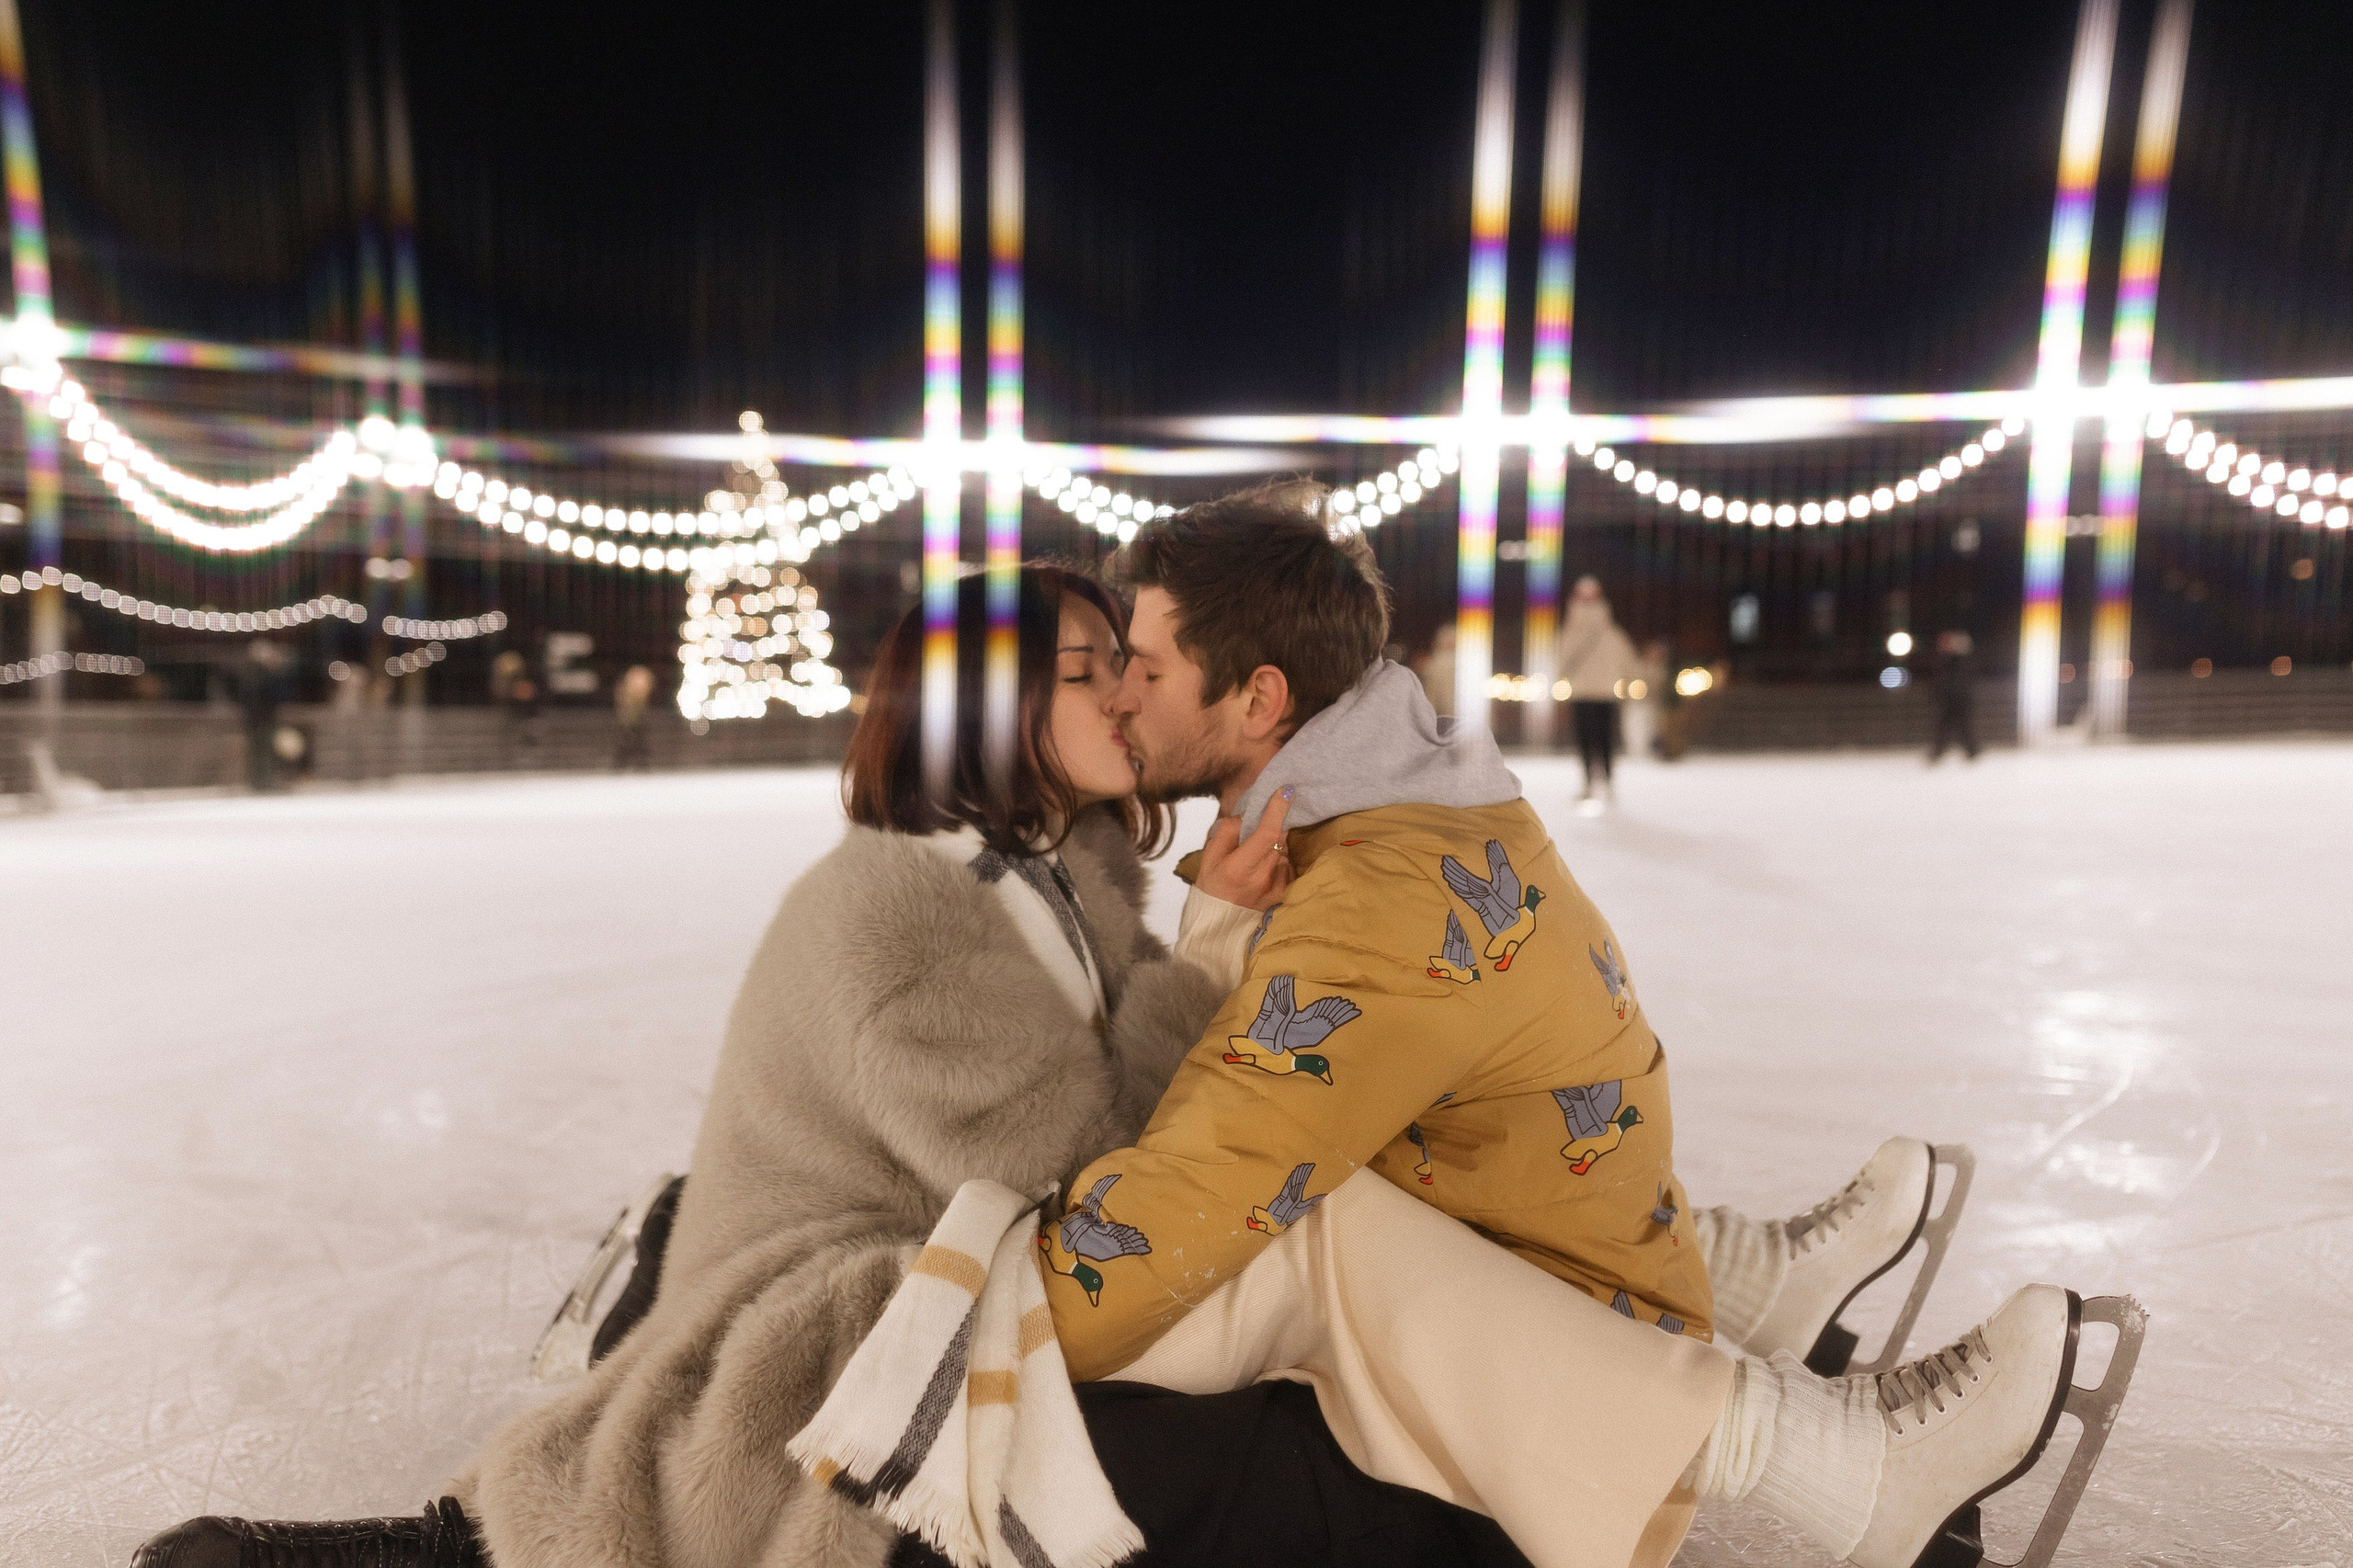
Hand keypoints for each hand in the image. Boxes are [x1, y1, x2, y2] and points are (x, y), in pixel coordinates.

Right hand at [1195, 787, 1294, 910]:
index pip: (1266, 833)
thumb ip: (1227, 833)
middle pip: (1279, 839)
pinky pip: (1286, 867)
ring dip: (1274, 847)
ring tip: (1256, 857)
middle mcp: (1262, 877)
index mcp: (1240, 867)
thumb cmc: (1212, 887)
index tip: (1286, 791)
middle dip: (1274, 827)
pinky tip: (1263, 871)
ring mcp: (1276, 887)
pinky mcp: (1284, 894)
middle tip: (1262, 826)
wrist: (1220, 925)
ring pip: (1283, 852)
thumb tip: (1244, 816)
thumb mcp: (1209, 858)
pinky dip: (1277, 862)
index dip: (1278, 810)